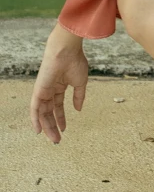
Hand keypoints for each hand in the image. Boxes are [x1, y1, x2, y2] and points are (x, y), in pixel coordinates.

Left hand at [30, 28, 88, 143]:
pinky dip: (35, 119)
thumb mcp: (80, 82)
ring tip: (53, 138)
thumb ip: (79, 96)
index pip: (58, 105)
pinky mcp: (38, 91)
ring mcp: (43, 90)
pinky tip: (39, 130)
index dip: (60, 117)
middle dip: (53, 126)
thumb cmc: (75, 62)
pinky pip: (34, 108)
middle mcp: (50, 89)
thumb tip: (78, 109)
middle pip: (49, 112)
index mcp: (60, 86)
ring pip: (42, 113)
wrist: (66, 51)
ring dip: (47, 126)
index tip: (64, 129)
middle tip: (58, 139)